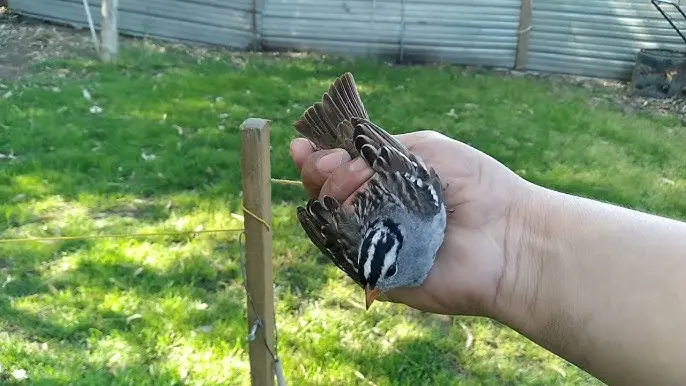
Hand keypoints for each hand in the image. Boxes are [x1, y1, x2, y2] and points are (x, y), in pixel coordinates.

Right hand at [290, 130, 531, 316]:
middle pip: (329, 195)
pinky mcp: (380, 274)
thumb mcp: (426, 148)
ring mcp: (377, 243)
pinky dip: (338, 235)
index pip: (341, 168)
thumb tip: (336, 161)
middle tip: (323, 164)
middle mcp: (379, 211)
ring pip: (331, 223)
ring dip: (327, 200)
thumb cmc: (477, 187)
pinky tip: (344, 215)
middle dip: (318, 174)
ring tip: (339, 183)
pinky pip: (346, 256)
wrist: (510, 237)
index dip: (318, 157)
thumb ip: (379, 149)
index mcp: (389, 180)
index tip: (302, 147)